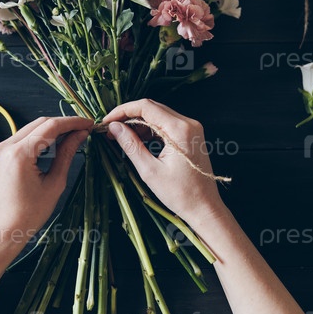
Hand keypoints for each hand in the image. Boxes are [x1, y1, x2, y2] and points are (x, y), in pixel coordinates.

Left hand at [0, 116, 91, 243]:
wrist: (6, 228)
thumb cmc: (30, 212)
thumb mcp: (55, 183)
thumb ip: (67, 154)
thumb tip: (80, 134)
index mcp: (19, 154)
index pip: (50, 127)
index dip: (72, 122)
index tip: (88, 123)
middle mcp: (6, 146)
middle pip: (40, 123)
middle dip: (63, 124)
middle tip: (83, 129)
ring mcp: (1, 148)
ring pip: (32, 127)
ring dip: (52, 129)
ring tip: (72, 135)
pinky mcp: (1, 153)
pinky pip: (24, 137)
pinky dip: (41, 137)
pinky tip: (55, 143)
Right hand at [102, 99, 224, 225]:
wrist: (205, 207)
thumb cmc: (180, 194)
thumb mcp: (150, 170)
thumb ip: (131, 145)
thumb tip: (114, 127)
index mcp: (180, 129)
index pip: (146, 107)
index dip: (123, 111)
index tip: (107, 121)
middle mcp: (188, 123)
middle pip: (152, 107)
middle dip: (129, 116)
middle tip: (110, 129)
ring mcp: (191, 128)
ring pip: (158, 115)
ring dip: (138, 122)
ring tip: (120, 136)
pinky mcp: (190, 135)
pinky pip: (166, 124)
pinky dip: (150, 129)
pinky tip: (137, 139)